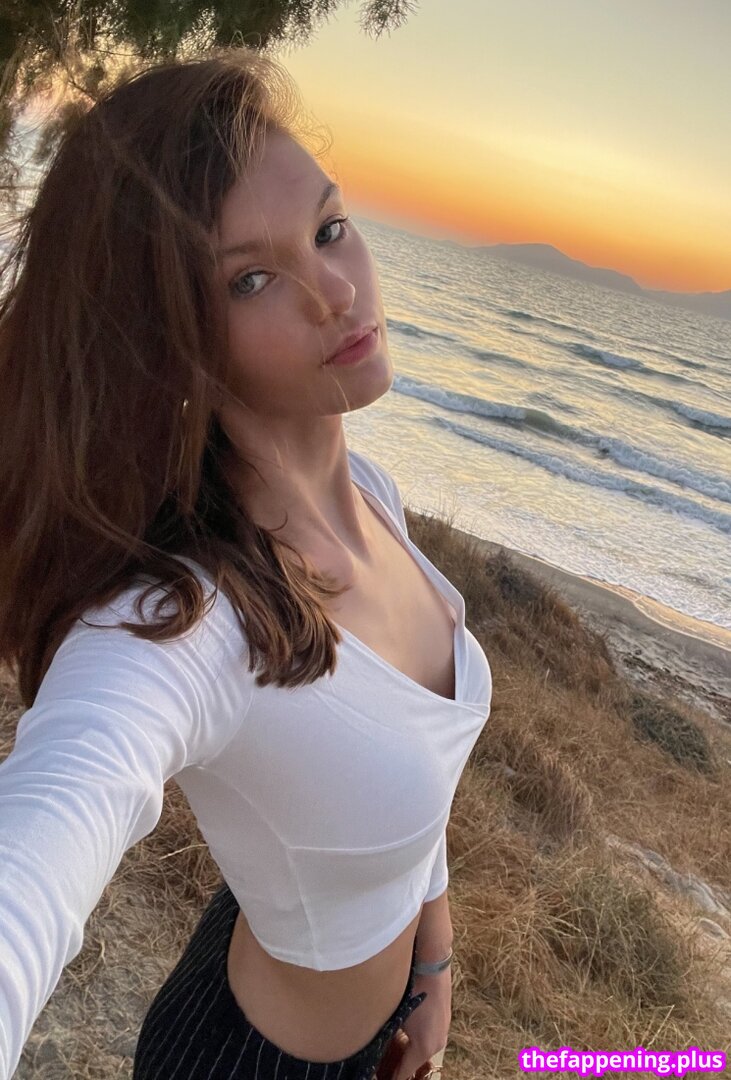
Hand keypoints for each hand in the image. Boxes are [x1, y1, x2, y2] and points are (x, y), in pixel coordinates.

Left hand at [392, 965, 450, 1079]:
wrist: (431, 964)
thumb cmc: (412, 989)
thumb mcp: (396, 1017)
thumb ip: (389, 1038)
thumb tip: (378, 1049)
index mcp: (425, 1047)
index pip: (405, 1073)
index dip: (392, 1077)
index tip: (381, 1077)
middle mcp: (438, 1043)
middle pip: (416, 1063)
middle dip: (400, 1065)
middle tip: (384, 1066)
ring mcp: (444, 1030)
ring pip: (423, 1049)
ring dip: (409, 1051)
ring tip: (393, 1049)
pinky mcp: (445, 1018)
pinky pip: (429, 1036)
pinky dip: (417, 1038)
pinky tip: (406, 1030)